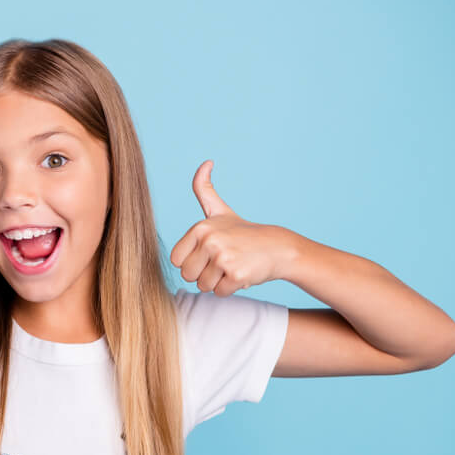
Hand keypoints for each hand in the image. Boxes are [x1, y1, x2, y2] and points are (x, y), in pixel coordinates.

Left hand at [169, 160, 291, 296]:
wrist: (278, 247)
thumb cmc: (244, 232)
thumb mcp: (220, 211)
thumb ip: (204, 190)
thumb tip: (206, 163)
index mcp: (200, 227)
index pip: (176, 260)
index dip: (192, 261)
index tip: (209, 253)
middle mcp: (209, 240)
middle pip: (187, 275)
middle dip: (203, 274)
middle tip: (222, 262)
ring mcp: (223, 257)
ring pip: (203, 285)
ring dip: (217, 282)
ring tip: (232, 266)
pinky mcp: (236, 273)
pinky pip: (219, 292)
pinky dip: (230, 288)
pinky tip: (241, 273)